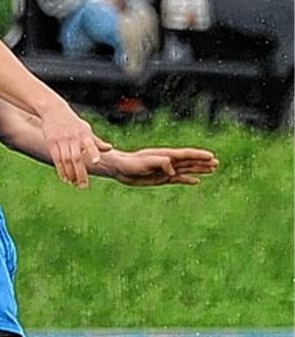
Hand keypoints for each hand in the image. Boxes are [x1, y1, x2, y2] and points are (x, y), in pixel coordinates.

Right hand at [38, 103, 108, 187]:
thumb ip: (97, 141)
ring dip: (70, 174)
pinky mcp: (51, 143)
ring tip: (74, 184)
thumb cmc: (73, 122)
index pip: (90, 144)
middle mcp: (73, 138)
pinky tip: (65, 178)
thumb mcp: (86, 129)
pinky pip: (56, 159)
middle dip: (80, 173)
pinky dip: (61, 170)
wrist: (53, 111)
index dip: (93, 153)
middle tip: (83, 186)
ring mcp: (61, 140)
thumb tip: (110, 149)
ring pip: (66, 161)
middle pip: (76, 158)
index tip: (96, 162)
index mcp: (84, 134)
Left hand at [103, 147, 218, 186]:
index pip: (186, 155)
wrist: (120, 168)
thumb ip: (160, 163)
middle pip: (190, 162)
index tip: (211, 156)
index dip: (199, 155)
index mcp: (166, 155)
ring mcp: (166, 170)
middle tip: (217, 163)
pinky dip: (187, 180)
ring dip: (199, 170)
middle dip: (203, 162)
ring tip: (212, 170)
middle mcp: (168, 162)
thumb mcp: (144, 163)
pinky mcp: (161, 178)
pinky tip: (196, 181)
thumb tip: (173, 170)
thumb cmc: (130, 164)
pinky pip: (178, 179)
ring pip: (186, 170)